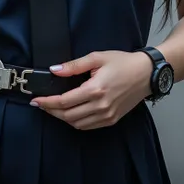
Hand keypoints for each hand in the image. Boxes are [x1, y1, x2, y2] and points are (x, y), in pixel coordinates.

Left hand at [31, 50, 151, 130]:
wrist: (146, 74)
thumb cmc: (123, 62)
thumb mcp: (97, 57)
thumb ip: (74, 65)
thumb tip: (54, 70)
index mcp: (95, 90)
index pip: (65, 101)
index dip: (48, 102)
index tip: (36, 100)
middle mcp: (100, 106)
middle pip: (68, 116)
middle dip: (51, 111)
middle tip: (40, 104)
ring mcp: (107, 115)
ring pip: (77, 124)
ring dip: (62, 117)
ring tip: (52, 108)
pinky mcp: (112, 120)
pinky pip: (88, 126)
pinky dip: (75, 122)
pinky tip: (69, 113)